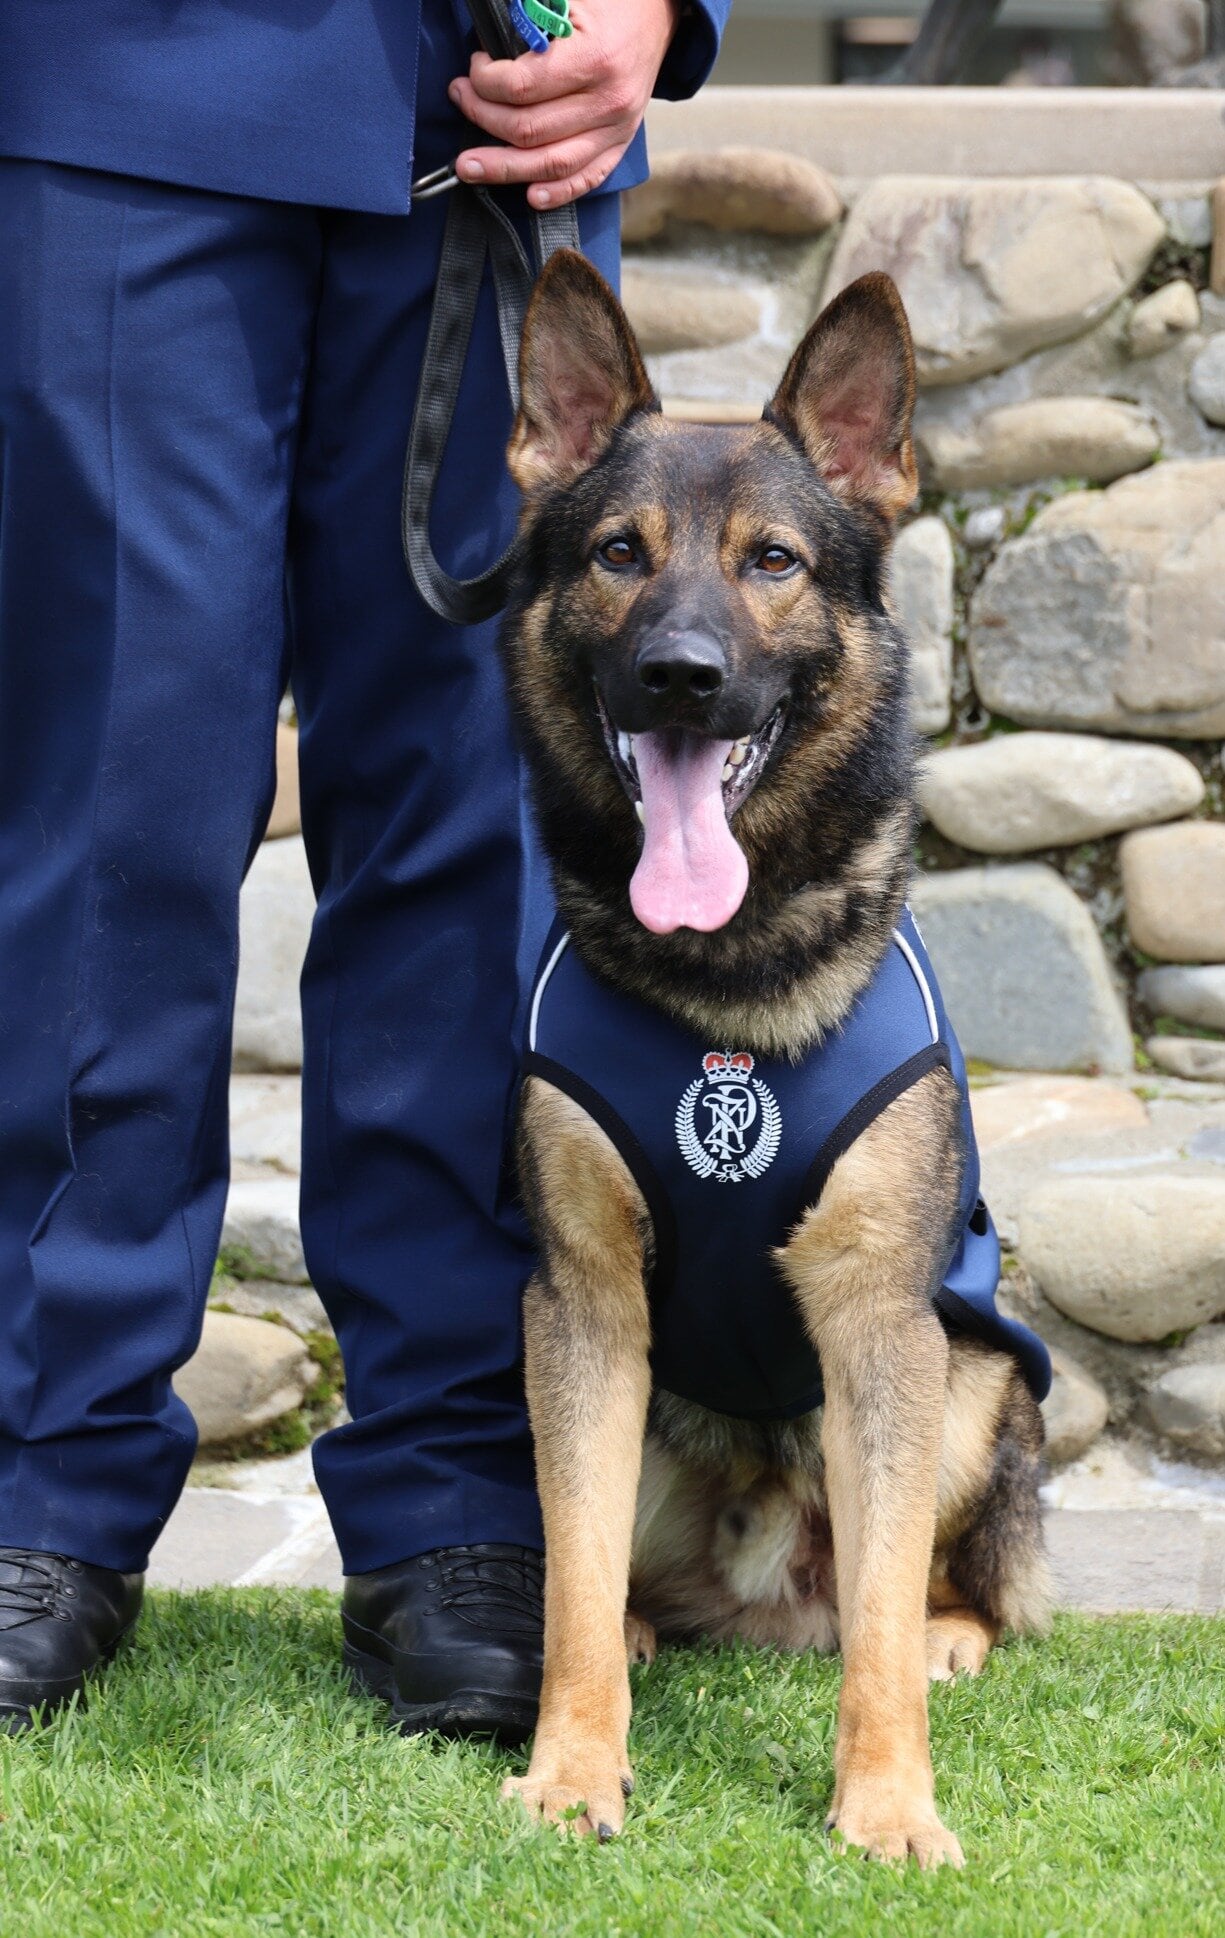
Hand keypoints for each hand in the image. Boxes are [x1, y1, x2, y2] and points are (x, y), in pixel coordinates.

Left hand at [448, 0, 680, 209]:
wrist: (655, 15)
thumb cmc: (607, 3)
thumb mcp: (567, 0)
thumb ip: (530, 25)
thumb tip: (488, 52)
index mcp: (594, 58)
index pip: (522, 87)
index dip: (485, 83)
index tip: (474, 69)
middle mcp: (607, 101)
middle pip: (529, 130)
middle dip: (483, 117)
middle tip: (461, 100)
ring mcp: (616, 129)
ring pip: (550, 163)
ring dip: (503, 168)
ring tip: (469, 166)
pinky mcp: (620, 144)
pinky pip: (586, 179)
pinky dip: (556, 193)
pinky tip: (529, 196)